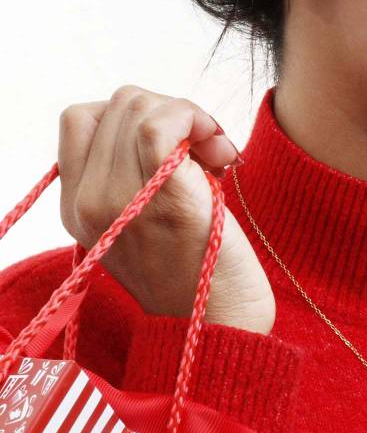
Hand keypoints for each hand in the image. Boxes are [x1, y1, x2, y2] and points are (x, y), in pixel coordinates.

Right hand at [58, 84, 275, 333]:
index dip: (136, 116)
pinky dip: (192, 117)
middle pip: (119, 105)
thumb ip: (139, 176)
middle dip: (172, 112)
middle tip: (210, 152)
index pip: (84, 119)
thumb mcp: (148, 221)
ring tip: (219, 157)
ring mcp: (120, 200)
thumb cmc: (200, 273)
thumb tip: (176, 123)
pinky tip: (219, 146)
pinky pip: (158, 124)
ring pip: (139, 106)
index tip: (178, 144)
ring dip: (190, 117)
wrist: (221, 327)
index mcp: (79, 208)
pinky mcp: (163, 199)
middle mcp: (88, 202)